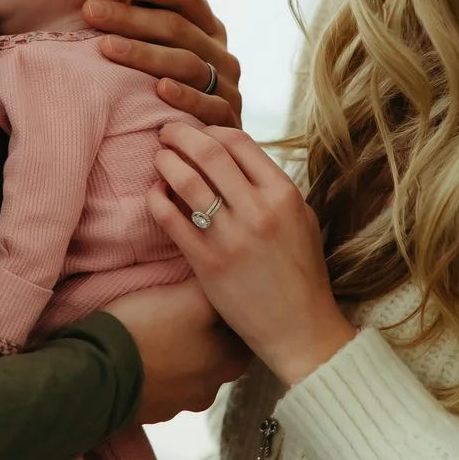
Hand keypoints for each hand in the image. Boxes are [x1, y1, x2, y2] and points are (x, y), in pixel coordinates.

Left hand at [83, 0, 241, 124]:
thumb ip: (142, 26)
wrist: (199, 146)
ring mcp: (227, 86)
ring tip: (107, 47)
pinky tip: (159, 89)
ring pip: (188, 63)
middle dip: (131, 18)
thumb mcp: (160, 53)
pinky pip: (210, 106)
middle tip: (91, 11)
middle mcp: (221, 53)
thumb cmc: (164, 91)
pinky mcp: (228, 120)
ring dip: (146, 54)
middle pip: (178, 28)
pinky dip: (185, 97)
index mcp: (207, 29)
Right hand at [102, 280, 251, 425]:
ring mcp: (178, 405)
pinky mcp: (149, 411)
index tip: (216, 295)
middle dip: (207, 333)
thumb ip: (215, 286)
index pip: (244, 334)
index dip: (232, 311)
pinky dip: (156, 369)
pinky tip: (142, 351)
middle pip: (217, 353)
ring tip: (161, 328)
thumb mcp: (190, 296)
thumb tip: (227, 277)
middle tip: (186, 308)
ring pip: (188, 370)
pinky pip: (160, 384)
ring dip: (180, 353)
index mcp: (229, 364)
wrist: (96, 372)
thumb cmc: (148, 329)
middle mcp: (210, 390)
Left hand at [146, 123, 356, 387]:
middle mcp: (258, 211)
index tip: (198, 132)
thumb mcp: (303, 219)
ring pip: (185, 181)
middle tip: (166, 131)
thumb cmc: (301, 273)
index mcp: (284, 195)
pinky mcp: (207, 263)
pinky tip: (155, 193)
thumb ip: (273, 187)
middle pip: (208, 152)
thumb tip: (238, 158)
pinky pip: (170, 218)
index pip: (239, 142)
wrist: (299, 329)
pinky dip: (157, 198)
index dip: (211, 130)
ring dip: (165, 161)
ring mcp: (231, 237)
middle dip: (180, 134)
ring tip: (158, 157)